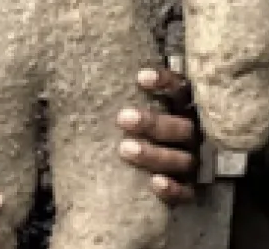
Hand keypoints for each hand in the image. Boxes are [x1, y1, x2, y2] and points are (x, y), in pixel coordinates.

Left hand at [117, 67, 200, 202]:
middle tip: (123, 118)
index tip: (140, 78)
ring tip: (125, 149)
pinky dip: (173, 188)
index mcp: (180, 112)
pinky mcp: (189, 190)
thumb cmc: (127, 134)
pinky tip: (156, 182)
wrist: (140, 180)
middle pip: (181, 127)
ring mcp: (191, 163)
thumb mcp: (125, 113)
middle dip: (153, 123)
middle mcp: (191, 136)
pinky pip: (186, 191)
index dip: (166, 82)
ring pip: (182, 159)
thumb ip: (115, 100)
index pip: (180, 91)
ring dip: (155, 154)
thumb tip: (77, 84)